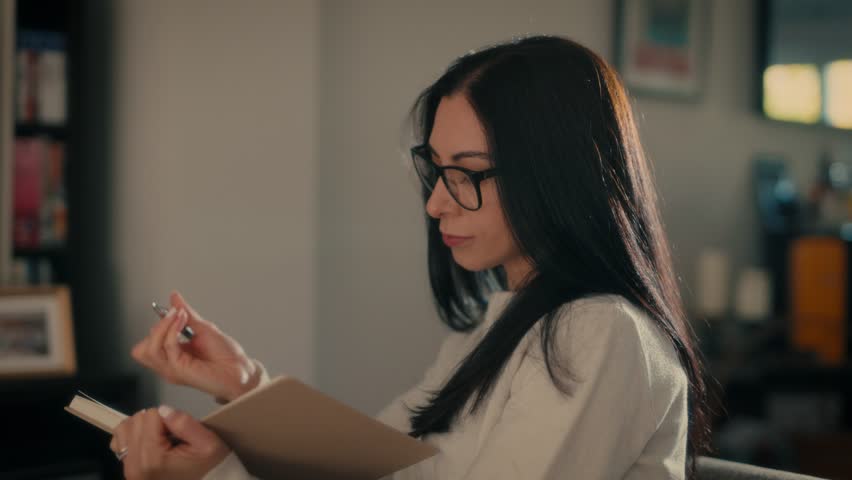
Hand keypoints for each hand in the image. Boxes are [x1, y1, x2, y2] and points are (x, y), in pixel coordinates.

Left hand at [110, 406, 228, 479]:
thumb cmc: (207, 466)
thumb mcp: (208, 444)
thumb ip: (185, 424)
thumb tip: (163, 409)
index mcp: (152, 458)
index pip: (152, 415)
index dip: (170, 420)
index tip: (179, 435)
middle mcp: (134, 464)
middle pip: (137, 419)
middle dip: (156, 423)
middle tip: (172, 438)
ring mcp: (127, 468)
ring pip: (125, 426)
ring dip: (143, 427)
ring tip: (160, 439)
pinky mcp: (125, 469)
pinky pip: (118, 440)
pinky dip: (132, 436)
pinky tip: (148, 443)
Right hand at [131, 291, 260, 401]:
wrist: (240, 370)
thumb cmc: (226, 355)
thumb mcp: (203, 327)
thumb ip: (186, 313)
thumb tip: (174, 297)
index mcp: (173, 355)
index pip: (148, 343)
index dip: (159, 325)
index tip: (174, 311)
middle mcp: (169, 363)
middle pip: (140, 349)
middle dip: (157, 327)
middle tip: (176, 314)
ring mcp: (171, 369)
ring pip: (147, 349)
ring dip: (163, 326)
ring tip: (180, 316)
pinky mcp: (178, 370)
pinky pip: (166, 348)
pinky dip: (172, 330)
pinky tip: (183, 321)